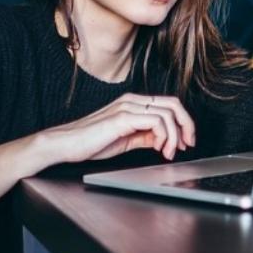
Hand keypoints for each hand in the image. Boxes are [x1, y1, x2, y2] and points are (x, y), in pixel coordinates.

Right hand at [41, 93, 196, 162]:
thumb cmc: (90, 142)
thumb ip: (144, 136)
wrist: (66, 144)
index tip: (185, 142)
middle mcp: (132, 101)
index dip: (183, 122)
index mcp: (132, 104)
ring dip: (175, 135)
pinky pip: (156, 121)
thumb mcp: (125, 140)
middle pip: (173, 104)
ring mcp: (127, 107)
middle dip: (187, 126)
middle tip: (187, 145)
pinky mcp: (123, 117)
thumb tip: (162, 140)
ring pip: (168, 112)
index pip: (168, 104)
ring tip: (168, 152)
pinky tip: (159, 149)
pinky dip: (164, 136)